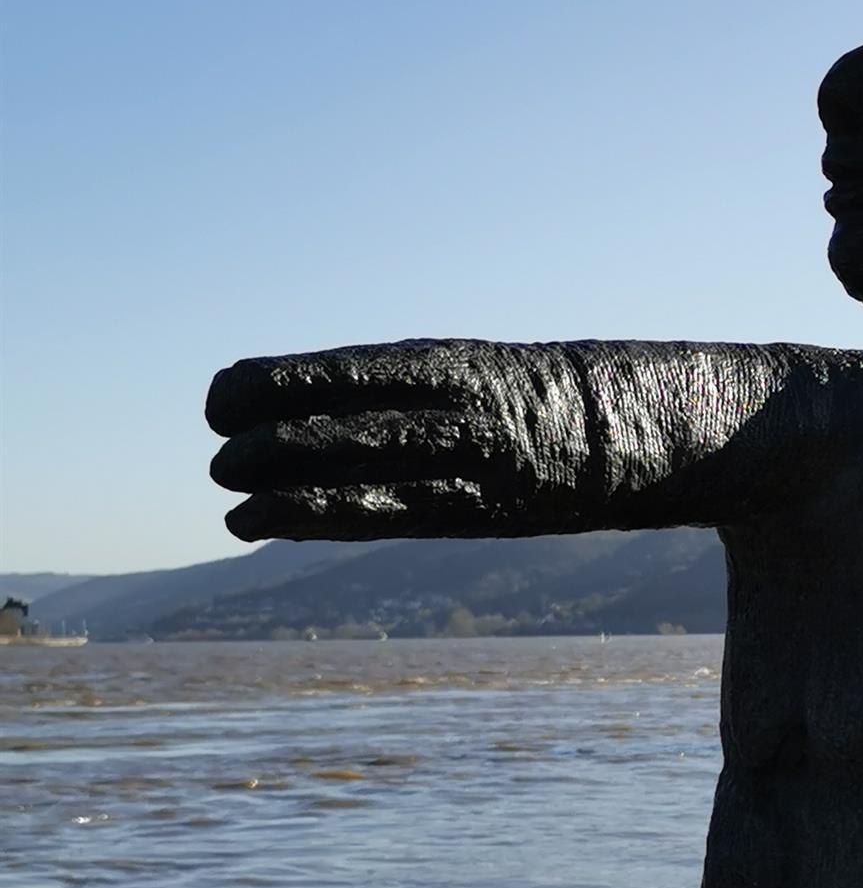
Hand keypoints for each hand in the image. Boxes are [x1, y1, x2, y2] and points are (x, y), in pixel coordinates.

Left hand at [207, 341, 591, 539]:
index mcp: (448, 364)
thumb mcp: (458, 370)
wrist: (619, 433)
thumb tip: (283, 413)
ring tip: (234, 507)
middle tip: (219, 463)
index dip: (272, 385)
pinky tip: (271, 523)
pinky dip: (324, 520)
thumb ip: (387, 391)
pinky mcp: (481, 515)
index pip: (343, 373)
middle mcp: (459, 414)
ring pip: (363, 480)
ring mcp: (474, 469)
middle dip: (269, 446)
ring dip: (288, 495)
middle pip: (345, 429)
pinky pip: (392, 518)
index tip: (220, 402)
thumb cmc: (519, 398)